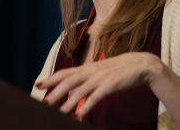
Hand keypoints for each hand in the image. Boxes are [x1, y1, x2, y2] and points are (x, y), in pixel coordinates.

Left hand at [36, 52, 161, 116]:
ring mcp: (101, 78)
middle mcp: (92, 71)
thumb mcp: (102, 71)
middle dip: (54, 92)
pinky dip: (86, 105)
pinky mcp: (111, 85)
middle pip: (69, 81)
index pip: (66, 72)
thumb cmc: (120, 69)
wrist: (141, 64)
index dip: (52, 78)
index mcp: (89, 68)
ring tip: (57, 112)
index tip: (38, 84)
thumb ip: (89, 79)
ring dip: (67, 102)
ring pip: (80, 90)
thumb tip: (76, 91)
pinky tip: (79, 115)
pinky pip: (96, 96)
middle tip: (42, 103)